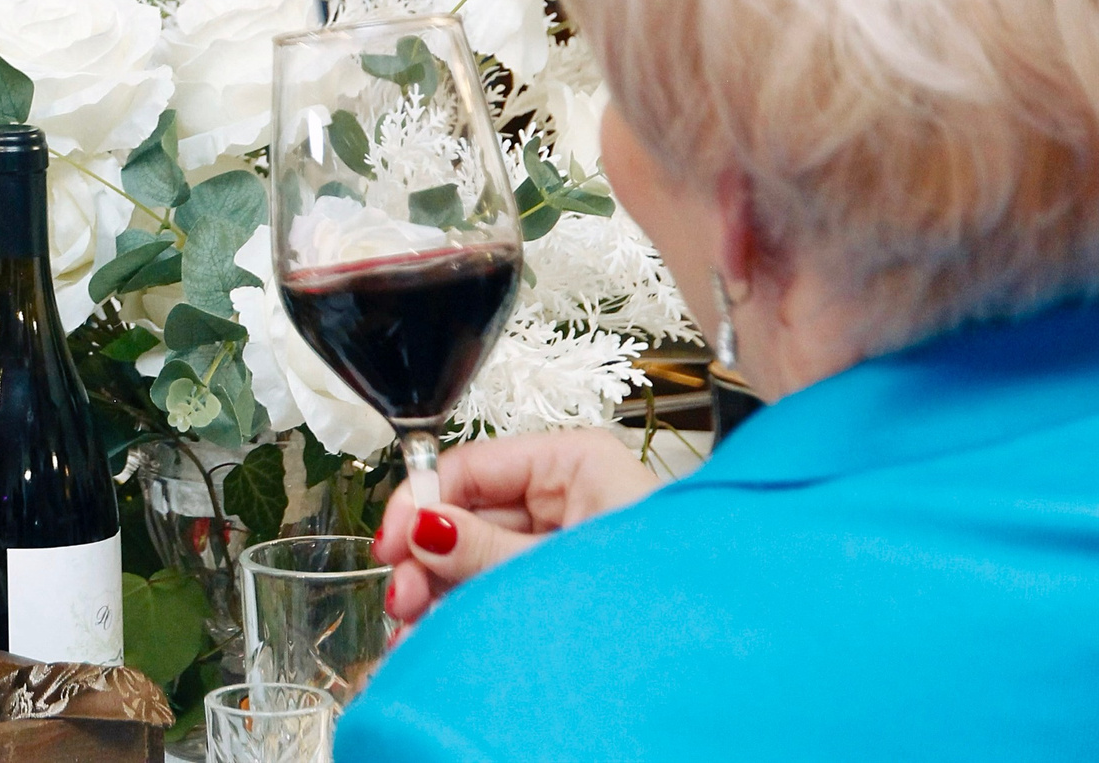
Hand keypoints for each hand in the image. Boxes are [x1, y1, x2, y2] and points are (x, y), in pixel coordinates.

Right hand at [373, 430, 656, 623]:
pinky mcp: (563, 576)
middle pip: (468, 514)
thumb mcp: (551, 565)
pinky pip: (498, 584)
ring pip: (476, 555)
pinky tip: (440, 638)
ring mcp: (565, 536)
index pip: (470, 465)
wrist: (720, 649)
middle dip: (427, 562)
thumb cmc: (663, 589)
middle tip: (404, 602)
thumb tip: (421, 529)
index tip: (391, 545)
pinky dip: (465, 612)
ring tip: (416, 634)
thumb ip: (482, 548)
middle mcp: (568, 492)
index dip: (421, 504)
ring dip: (438, 596)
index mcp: (572, 461)